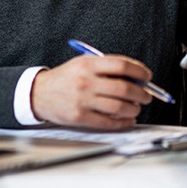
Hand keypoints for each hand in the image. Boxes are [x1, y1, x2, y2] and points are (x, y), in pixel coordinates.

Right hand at [30, 54, 152, 129]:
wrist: (39, 93)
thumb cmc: (65, 78)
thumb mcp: (82, 64)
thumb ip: (107, 68)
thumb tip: (136, 77)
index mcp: (88, 64)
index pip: (122, 66)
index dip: (140, 71)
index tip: (147, 77)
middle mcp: (86, 81)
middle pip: (125, 88)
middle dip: (142, 94)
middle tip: (146, 96)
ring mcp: (83, 100)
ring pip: (120, 107)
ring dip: (134, 109)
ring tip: (135, 108)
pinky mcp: (81, 117)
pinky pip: (109, 122)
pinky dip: (124, 123)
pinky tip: (127, 120)